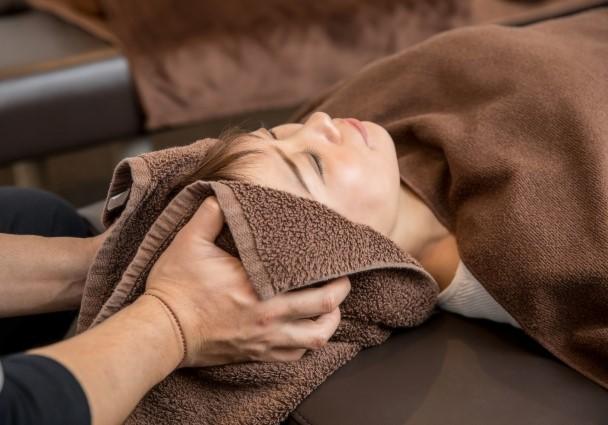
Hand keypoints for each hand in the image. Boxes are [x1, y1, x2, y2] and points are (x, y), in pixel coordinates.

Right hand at [146, 196, 350, 367]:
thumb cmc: (176, 287)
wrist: (161, 330)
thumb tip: (224, 194)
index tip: (336, 261)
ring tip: (329, 309)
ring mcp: (265, 340)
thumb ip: (211, 214)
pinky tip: (305, 331)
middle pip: (325, 311)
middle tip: (341, 281)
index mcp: (260, 287)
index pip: (313, 282)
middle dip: (339, 294)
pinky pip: (294, 356)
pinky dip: (306, 344)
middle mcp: (270, 317)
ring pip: (316, 339)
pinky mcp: (256, 355)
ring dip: (329, 323)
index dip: (333, 273)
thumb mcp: (189, 241)